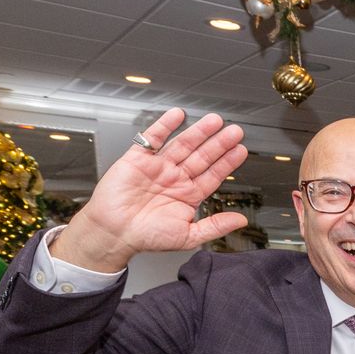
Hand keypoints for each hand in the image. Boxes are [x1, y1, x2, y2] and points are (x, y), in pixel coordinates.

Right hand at [54, 109, 250, 271]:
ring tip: (215, 121)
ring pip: (182, 145)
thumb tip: (241, 221)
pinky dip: (164, 126)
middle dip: (218, 143)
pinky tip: (178, 115)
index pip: (213, 174)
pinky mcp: (138, 159)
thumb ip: (215, 226)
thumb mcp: (188, 236)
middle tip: (235, 131)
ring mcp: (158, 167)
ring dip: (198, 132)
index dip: (227, 162)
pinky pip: (153, 138)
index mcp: (188, 195)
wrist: (113, 233)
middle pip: (201, 156)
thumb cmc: (146, 238)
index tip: (240, 150)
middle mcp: (175, 179)